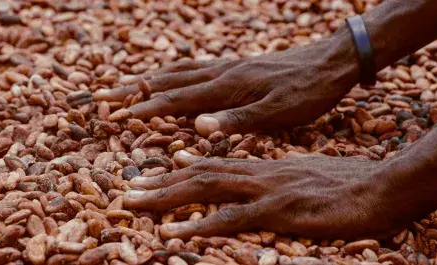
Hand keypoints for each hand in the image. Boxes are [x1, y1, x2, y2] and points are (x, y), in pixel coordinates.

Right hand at [96, 27, 360, 135]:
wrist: (333, 60)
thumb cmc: (309, 92)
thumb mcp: (279, 113)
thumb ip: (238, 121)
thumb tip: (199, 127)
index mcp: (229, 87)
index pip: (179, 100)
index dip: (148, 108)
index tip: (119, 116)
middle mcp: (223, 72)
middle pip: (169, 80)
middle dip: (134, 89)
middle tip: (103, 97)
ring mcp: (229, 65)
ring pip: (180, 69)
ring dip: (150, 78)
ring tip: (126, 84)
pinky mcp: (239, 64)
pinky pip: (196, 65)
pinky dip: (173, 71)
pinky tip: (173, 76)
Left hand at [123, 152, 423, 239]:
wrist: (386, 186)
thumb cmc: (356, 185)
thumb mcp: (314, 175)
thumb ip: (285, 177)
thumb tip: (264, 182)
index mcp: (270, 166)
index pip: (219, 162)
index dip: (185, 167)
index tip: (157, 171)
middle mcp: (262, 173)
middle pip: (202, 173)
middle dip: (162, 183)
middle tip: (129, 191)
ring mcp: (268, 190)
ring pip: (206, 189)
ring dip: (167, 197)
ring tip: (135, 203)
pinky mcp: (279, 211)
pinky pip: (230, 219)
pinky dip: (197, 225)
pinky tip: (173, 233)